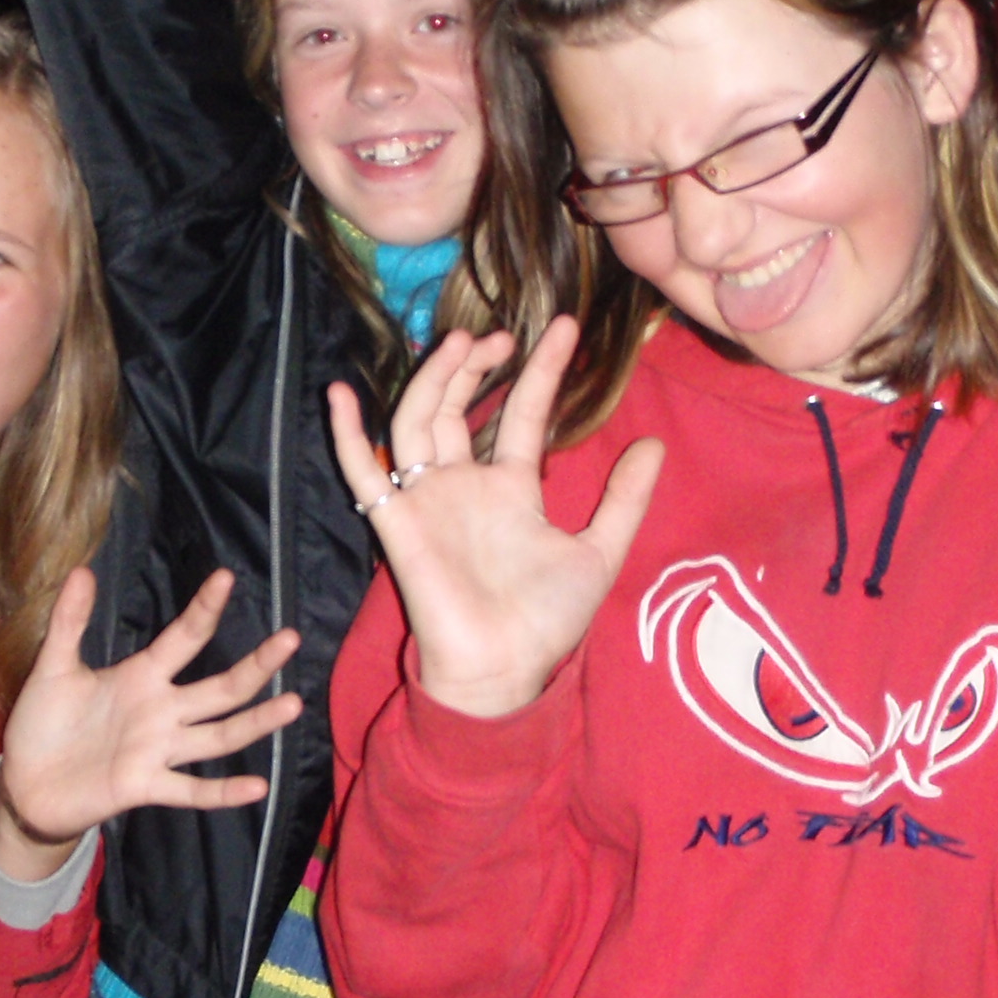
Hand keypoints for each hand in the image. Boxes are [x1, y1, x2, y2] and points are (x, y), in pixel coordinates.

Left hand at [0, 569, 301, 881]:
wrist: (23, 783)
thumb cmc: (44, 724)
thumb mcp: (53, 667)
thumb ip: (70, 622)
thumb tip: (82, 569)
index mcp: (142, 677)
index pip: (184, 638)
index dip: (204, 609)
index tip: (226, 577)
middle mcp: (161, 712)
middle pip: (220, 687)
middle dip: (256, 665)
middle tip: (290, 639)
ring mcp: (158, 751)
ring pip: (218, 735)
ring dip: (256, 722)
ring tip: (293, 703)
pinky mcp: (144, 787)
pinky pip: (192, 790)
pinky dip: (224, 791)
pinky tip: (258, 787)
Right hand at [328, 317, 662, 718]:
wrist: (503, 670)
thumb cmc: (546, 621)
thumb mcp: (600, 551)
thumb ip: (625, 500)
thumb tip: (656, 445)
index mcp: (510, 487)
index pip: (520, 412)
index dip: (541, 369)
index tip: (566, 327)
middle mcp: (464, 485)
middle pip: (457, 405)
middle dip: (474, 365)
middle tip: (499, 336)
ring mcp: (427, 499)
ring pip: (418, 420)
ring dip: (431, 379)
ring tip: (457, 343)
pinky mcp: (395, 521)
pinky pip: (363, 472)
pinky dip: (348, 434)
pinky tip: (341, 393)